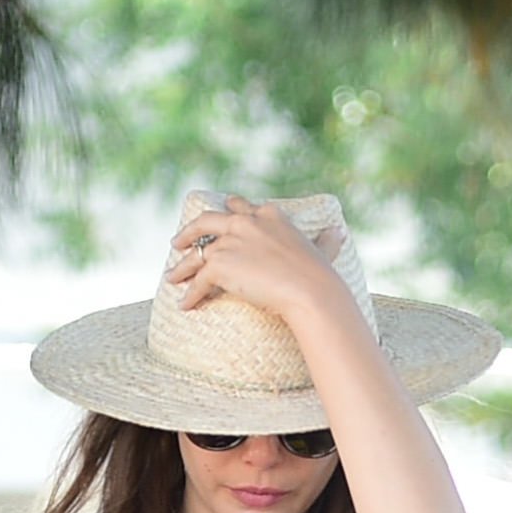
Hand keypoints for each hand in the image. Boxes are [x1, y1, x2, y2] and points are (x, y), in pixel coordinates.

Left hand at [165, 196, 354, 322]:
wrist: (308, 290)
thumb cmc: (318, 275)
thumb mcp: (323, 249)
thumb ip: (327, 240)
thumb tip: (339, 232)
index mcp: (269, 215)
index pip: (241, 206)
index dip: (228, 211)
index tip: (220, 214)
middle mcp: (246, 222)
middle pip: (207, 220)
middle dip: (190, 230)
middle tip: (178, 241)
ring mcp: (230, 242)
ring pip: (196, 254)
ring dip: (182, 267)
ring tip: (172, 277)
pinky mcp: (219, 264)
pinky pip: (197, 282)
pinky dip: (190, 295)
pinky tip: (185, 305)